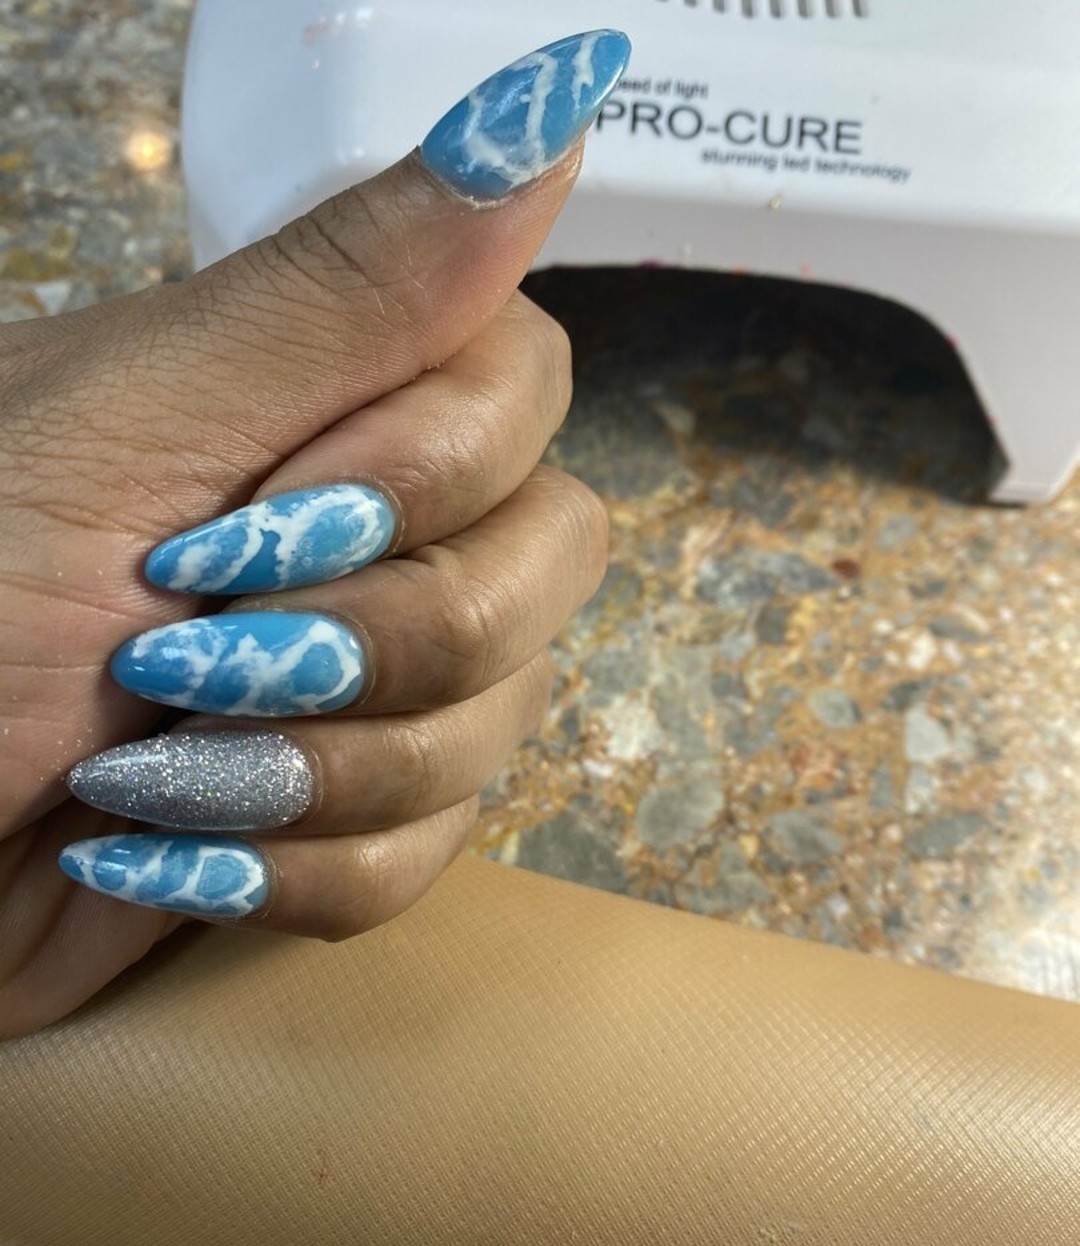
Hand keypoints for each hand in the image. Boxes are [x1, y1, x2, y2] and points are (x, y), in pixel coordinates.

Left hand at [0, 31, 630, 1038]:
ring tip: (150, 779)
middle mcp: (365, 527)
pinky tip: (173, 857)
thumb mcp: (125, 425)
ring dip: (324, 773)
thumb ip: (346, 287)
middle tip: (188, 660)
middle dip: (388, 642)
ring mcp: (362, 681)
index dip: (437, 468)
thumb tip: (551, 96)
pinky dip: (303, 870)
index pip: (525, 383)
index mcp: (313, 398)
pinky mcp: (339, 815)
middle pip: (550, 559)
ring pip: (501, 720)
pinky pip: (433, 848)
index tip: (262, 519)